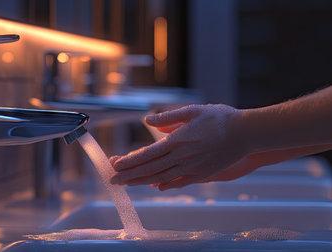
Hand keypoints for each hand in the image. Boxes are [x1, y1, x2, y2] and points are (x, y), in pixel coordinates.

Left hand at [110, 104, 249, 190]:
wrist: (247, 133)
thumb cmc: (221, 118)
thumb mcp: (193, 111)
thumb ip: (168, 118)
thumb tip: (148, 120)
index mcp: (177, 141)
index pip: (147, 154)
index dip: (129, 161)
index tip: (115, 164)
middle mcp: (182, 157)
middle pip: (150, 169)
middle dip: (129, 175)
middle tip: (112, 179)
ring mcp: (192, 168)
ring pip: (161, 177)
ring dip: (142, 181)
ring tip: (127, 184)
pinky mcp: (202, 174)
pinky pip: (180, 182)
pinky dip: (166, 185)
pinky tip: (155, 187)